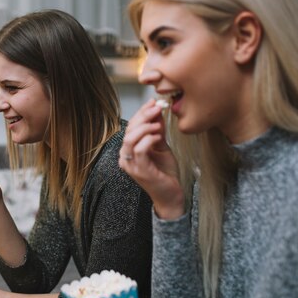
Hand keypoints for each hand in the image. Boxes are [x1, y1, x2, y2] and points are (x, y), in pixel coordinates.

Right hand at [120, 100, 183, 218]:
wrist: (171, 195)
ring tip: (158, 124)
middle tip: (157, 108)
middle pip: (129, 130)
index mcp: (128, 151)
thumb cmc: (165, 173)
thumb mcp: (162, 146)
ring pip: (130, 139)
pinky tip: (158, 136)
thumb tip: (157, 111)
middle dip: (143, 116)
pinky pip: (139, 150)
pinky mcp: (140, 171)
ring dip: (145, 127)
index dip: (141, 113)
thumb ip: (157, 131)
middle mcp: (125, 157)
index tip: (154, 103)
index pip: (130, 127)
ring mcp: (131, 165)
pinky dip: (148, 139)